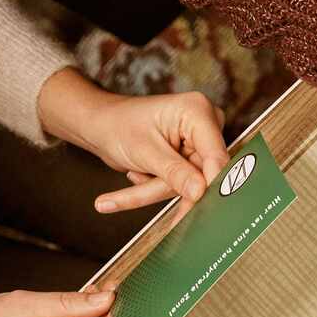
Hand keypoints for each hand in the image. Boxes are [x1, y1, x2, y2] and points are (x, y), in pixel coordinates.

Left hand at [36, 68, 228, 213]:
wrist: (100, 126)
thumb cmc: (117, 126)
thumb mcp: (145, 151)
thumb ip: (176, 172)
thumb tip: (201, 192)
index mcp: (198, 112)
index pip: (216, 156)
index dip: (210, 183)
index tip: (200, 204)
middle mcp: (204, 127)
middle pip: (201, 174)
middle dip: (168, 187)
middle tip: (144, 200)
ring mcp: (198, 145)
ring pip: (188, 185)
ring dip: (155, 188)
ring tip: (128, 179)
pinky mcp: (190, 160)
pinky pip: (180, 186)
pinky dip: (154, 188)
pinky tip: (134, 176)